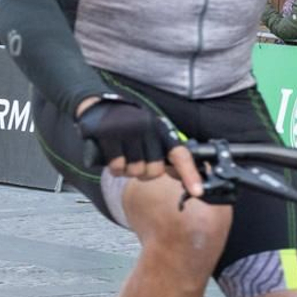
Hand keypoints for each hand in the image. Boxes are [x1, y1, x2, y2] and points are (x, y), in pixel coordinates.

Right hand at [75, 95, 198, 195]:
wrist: (98, 105)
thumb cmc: (126, 123)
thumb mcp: (149, 132)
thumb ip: (163, 152)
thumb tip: (179, 174)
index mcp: (160, 129)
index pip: (180, 155)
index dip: (190, 174)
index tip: (198, 191)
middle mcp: (147, 129)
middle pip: (155, 171)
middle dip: (144, 173)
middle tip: (135, 162)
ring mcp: (128, 131)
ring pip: (135, 171)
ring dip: (126, 170)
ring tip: (122, 155)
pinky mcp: (109, 135)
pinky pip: (117, 166)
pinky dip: (113, 167)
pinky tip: (110, 155)